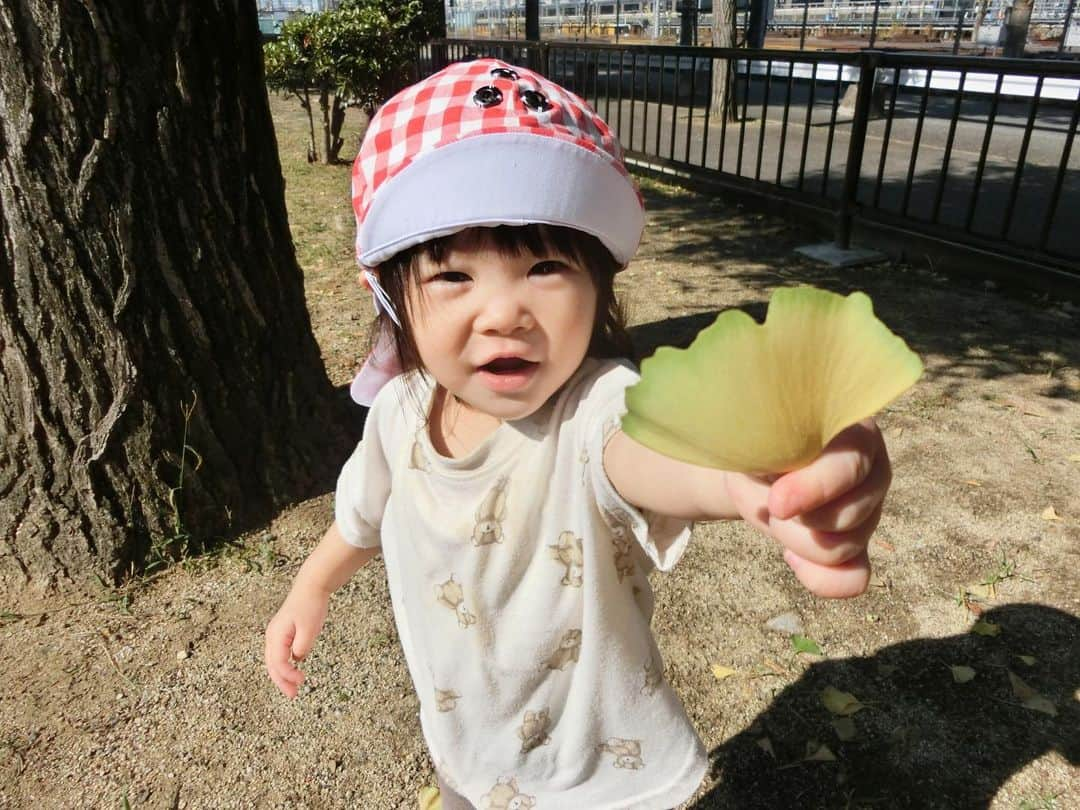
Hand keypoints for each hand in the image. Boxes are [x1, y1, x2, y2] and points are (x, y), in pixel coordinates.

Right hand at [264, 588, 329, 697]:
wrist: (311, 588)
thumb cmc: (310, 605)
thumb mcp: (310, 627)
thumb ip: (302, 646)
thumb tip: (297, 659)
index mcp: (276, 635)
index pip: (278, 662)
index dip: (288, 675)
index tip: (301, 681)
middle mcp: (272, 636)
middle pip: (272, 665)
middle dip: (281, 681)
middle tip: (293, 695)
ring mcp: (276, 635)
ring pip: (274, 661)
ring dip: (282, 676)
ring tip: (293, 688)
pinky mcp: (283, 635)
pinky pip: (280, 655)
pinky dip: (285, 666)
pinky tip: (294, 673)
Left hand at [727, 418, 890, 598]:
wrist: (753, 460)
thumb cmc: (757, 442)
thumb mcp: (756, 438)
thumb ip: (772, 453)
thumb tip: (783, 498)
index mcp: (852, 430)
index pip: (850, 466)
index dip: (814, 489)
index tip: (777, 502)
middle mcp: (873, 469)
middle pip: (848, 517)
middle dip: (795, 519)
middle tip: (769, 499)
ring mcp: (870, 509)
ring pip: (844, 548)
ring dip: (794, 539)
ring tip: (774, 513)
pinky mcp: (859, 543)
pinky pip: (854, 578)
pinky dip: (820, 579)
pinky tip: (790, 558)